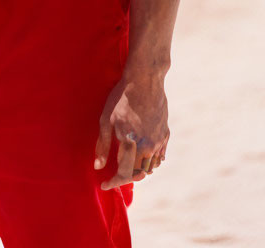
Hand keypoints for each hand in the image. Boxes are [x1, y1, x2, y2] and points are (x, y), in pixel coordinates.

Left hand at [94, 72, 168, 188]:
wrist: (144, 80)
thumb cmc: (121, 98)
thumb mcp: (106, 119)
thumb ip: (103, 145)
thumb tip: (98, 166)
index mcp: (131, 144)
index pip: (124, 174)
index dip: (113, 182)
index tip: (104, 184)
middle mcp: (148, 146)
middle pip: (138, 174)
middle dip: (126, 177)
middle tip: (114, 173)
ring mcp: (159, 141)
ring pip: (151, 167)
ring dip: (140, 170)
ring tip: (128, 164)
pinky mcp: (165, 134)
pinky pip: (160, 156)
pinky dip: (151, 160)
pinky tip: (142, 155)